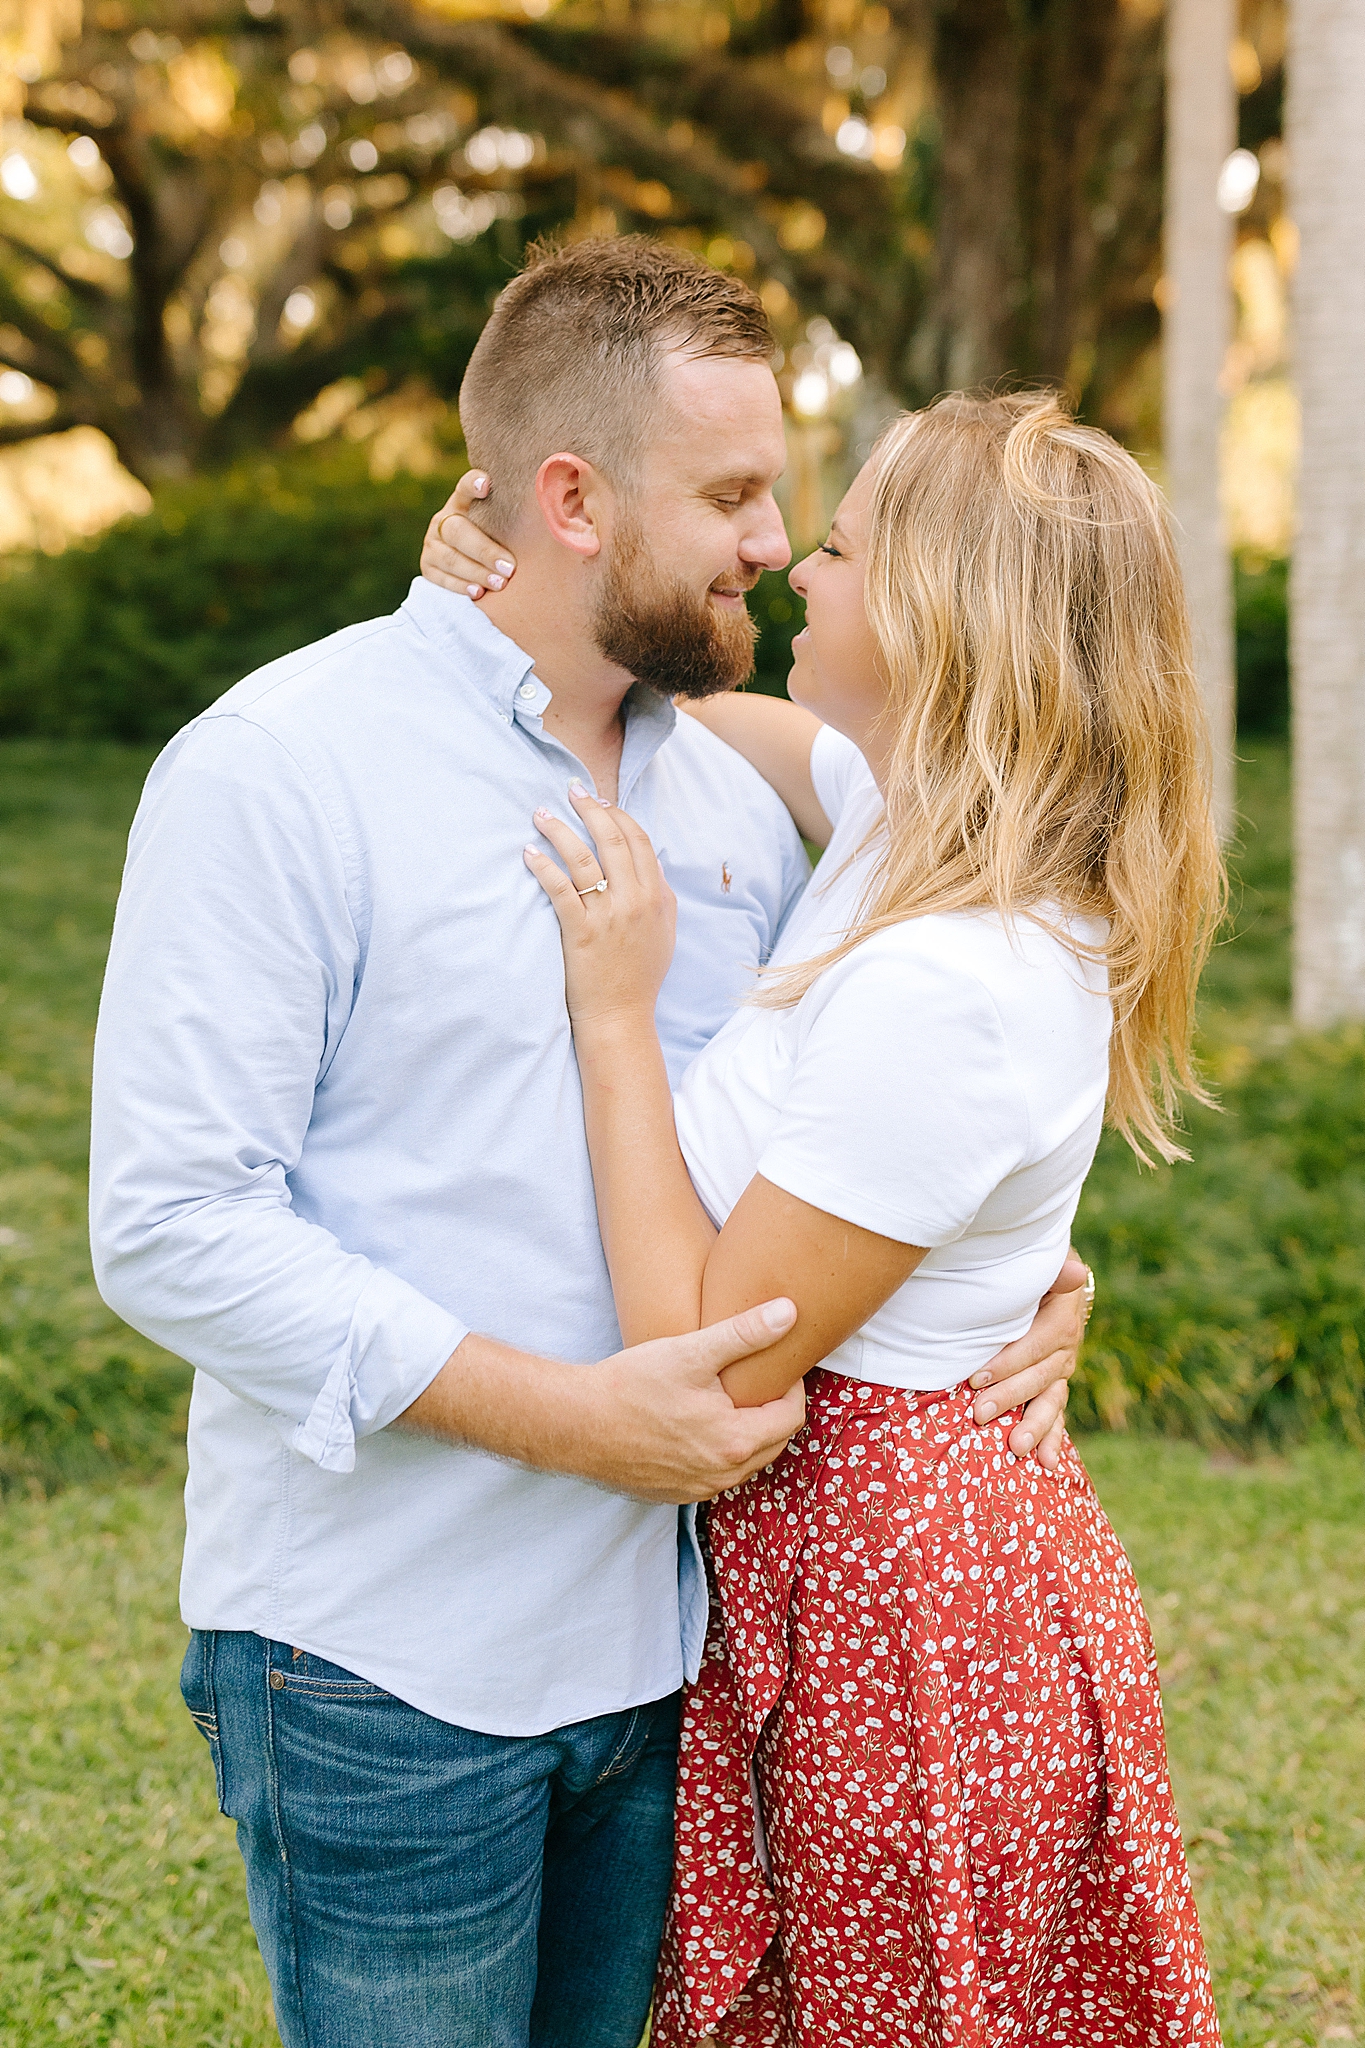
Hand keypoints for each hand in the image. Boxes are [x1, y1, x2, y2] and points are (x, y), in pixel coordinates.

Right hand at [405, 1299, 807, 1503]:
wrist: (575, 1424)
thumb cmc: (631, 1386)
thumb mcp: (691, 1351)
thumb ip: (745, 1333)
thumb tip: (789, 1313)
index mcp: (736, 1442)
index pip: (792, 1416)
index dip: (790, 1386)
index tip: (773, 1364)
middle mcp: (723, 1475)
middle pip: (773, 1442)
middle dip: (772, 1410)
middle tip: (754, 1378)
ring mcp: (699, 1489)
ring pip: (745, 1461)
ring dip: (747, 1432)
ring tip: (728, 1398)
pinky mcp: (675, 1495)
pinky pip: (715, 1474)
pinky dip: (718, 1451)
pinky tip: (698, 1425)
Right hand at [420, 471, 516, 596]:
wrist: (473, 564)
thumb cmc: (500, 541)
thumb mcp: (503, 526)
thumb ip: (516, 518)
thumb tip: (553, 511)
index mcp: (462, 503)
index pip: (464, 487)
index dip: (472, 484)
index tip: (486, 484)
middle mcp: (443, 520)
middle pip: (457, 531)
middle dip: (485, 551)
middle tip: (510, 568)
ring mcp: (433, 544)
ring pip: (449, 557)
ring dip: (476, 572)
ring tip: (500, 584)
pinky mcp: (427, 567)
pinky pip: (441, 578)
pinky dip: (460, 586)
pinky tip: (478, 592)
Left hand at [525, 783, 676, 1027]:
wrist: (622, 1016)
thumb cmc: (640, 975)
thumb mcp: (664, 931)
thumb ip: (661, 894)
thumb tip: (651, 861)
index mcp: (657, 896)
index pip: (638, 840)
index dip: (617, 814)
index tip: (600, 800)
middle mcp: (635, 900)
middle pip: (611, 839)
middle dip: (589, 808)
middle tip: (570, 790)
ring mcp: (607, 915)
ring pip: (582, 857)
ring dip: (559, 829)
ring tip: (540, 814)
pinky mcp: (580, 931)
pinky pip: (559, 888)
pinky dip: (543, 865)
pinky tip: (529, 852)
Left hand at [969, 1247, 1090, 1467]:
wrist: (1045, 1278)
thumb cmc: (1032, 1269)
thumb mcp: (1042, 1264)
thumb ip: (1055, 1270)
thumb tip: (1077, 1271)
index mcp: (1061, 1317)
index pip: (1037, 1344)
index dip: (1009, 1362)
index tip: (976, 1378)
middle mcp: (1066, 1346)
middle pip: (1040, 1376)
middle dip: (1010, 1397)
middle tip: (979, 1414)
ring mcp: (1062, 1368)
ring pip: (1051, 1400)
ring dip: (1034, 1426)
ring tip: (1016, 1449)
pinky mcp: (1055, 1384)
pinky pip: (1056, 1413)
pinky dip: (1053, 1438)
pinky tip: (1048, 1464)